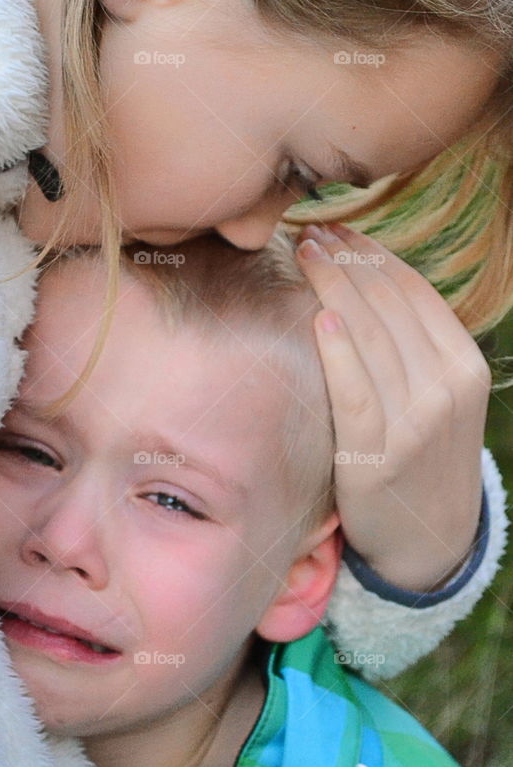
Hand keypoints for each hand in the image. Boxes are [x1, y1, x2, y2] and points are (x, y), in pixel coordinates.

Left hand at [295, 222, 490, 591]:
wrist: (430, 537)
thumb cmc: (420, 455)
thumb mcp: (437, 395)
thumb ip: (410, 346)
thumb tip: (360, 281)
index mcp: (463, 363)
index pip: (412, 291)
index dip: (371, 253)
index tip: (335, 228)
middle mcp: (446, 386)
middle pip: (387, 305)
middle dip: (345, 261)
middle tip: (308, 232)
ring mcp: (415, 421)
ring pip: (370, 337)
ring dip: (334, 288)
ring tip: (304, 255)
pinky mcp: (378, 454)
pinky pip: (356, 391)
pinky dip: (339, 352)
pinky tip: (320, 318)